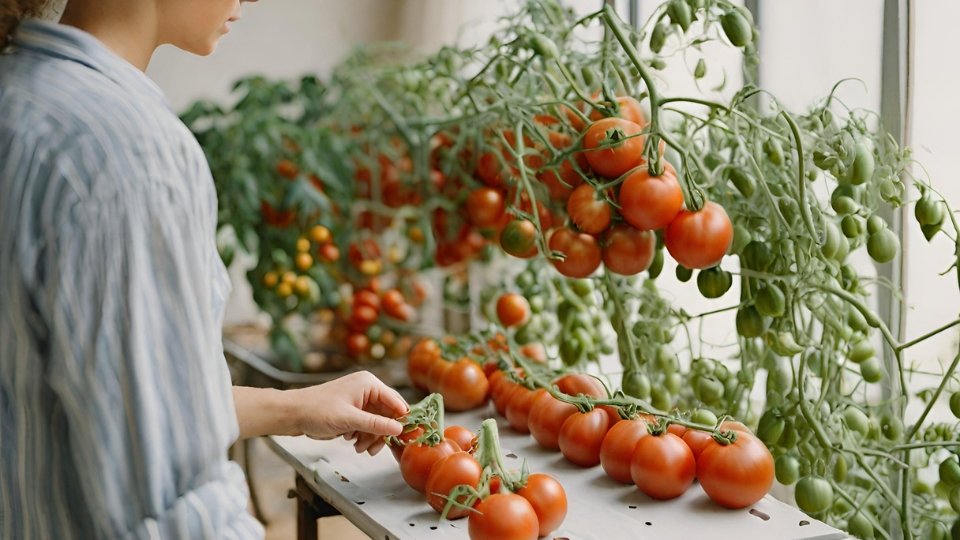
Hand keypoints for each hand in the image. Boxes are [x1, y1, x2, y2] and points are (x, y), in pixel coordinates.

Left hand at [289, 371, 407, 455]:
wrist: (293, 414)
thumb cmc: (318, 410)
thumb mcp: (349, 419)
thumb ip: (375, 424)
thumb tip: (400, 429)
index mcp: (369, 384)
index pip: (395, 401)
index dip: (402, 419)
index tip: (405, 437)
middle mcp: (367, 390)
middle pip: (387, 414)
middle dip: (381, 433)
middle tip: (374, 449)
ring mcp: (360, 401)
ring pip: (377, 422)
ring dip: (371, 437)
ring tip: (359, 448)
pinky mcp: (353, 411)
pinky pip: (367, 425)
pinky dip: (363, 436)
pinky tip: (352, 442)